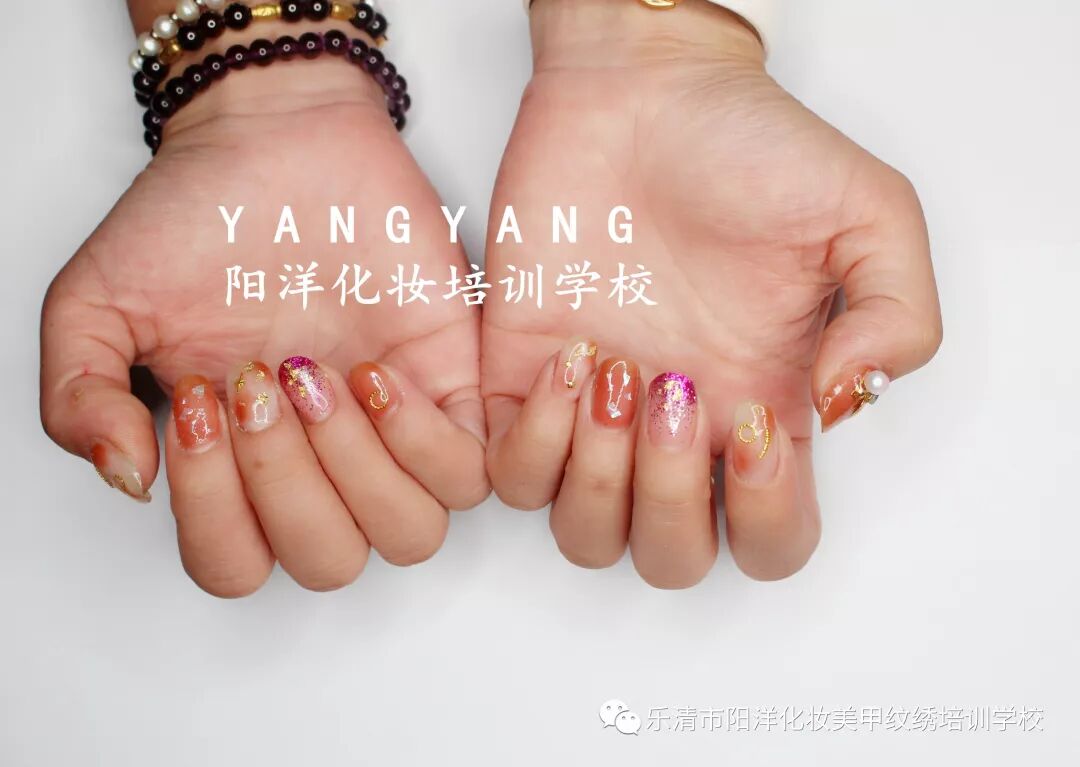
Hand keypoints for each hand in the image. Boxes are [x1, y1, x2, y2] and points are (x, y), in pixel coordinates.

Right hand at [40, 37, 487, 595]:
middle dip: (287, 482)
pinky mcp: (454, 389)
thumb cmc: (195, 222)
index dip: (216, 508)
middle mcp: (320, 464)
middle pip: (329, 562)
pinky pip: (472, 475)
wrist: (277, 139)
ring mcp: (392, 433)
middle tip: (260, 378)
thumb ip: (81, 397)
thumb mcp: (97, 307)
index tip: (197, 395)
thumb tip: (128, 478)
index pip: (236, 565)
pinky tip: (374, 369)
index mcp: (239, 466)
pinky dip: (422, 439)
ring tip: (320, 374)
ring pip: (411, 534)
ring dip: (358, 468)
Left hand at [482, 0, 941, 586]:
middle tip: (671, 388)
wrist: (637, 92)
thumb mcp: (870, 215)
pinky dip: (532, 442)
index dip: (768, 521)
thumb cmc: (746, 146)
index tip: (755, 417)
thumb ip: (896, 319)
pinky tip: (567, 356)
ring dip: (599, 475)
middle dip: (670, 501)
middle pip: (669, 559)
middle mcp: (678, 434)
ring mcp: (594, 417)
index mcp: (762, 409)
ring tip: (613, 368)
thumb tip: (839, 407)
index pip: (772, 541)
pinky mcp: (518, 384)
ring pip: (583, 536)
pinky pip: (507, 479)